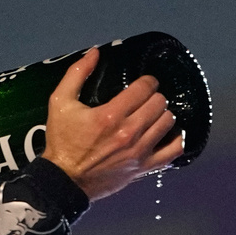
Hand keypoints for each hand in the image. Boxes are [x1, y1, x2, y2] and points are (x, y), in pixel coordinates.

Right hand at [41, 47, 183, 200]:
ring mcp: (139, 152)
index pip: (145, 88)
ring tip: (152, 116)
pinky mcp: (143, 168)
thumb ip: (76, 74)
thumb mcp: (60, 103)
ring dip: (162, 115)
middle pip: (159, 103)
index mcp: (110, 115)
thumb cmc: (61, 143)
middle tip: (145, 100)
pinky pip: (173, 151)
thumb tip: (94, 53)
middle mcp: (129, 132)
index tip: (143, 84)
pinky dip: (176, 140)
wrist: (63, 181)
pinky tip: (167, 134)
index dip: (147, 81)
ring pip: (168, 122)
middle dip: (154, 97)